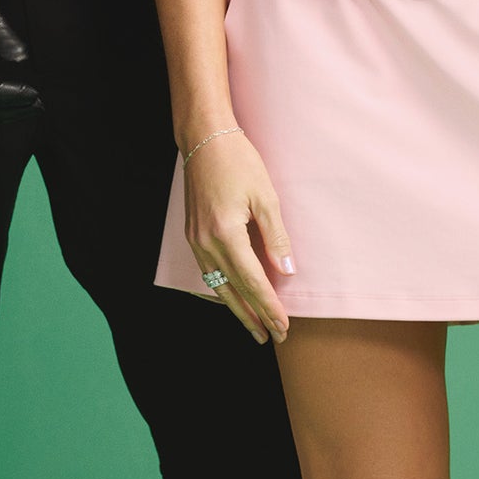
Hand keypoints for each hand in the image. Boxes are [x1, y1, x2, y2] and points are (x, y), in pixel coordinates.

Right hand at [180, 122, 294, 344]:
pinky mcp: (192, 234)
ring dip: (236, 308)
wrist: (204, 140)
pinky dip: (222, 289)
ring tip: (253, 327)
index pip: (253, 282)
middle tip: (273, 338)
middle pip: (233, 291)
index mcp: (226, 235)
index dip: (270, 308)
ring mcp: (195, 240)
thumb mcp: (266, 198)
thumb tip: (286, 273)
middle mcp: (206, 243)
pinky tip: (233, 297)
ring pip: (217, 286)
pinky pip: (208, 272)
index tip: (284, 327)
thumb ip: (277, 238)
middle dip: (254, 317)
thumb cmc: (238, 162)